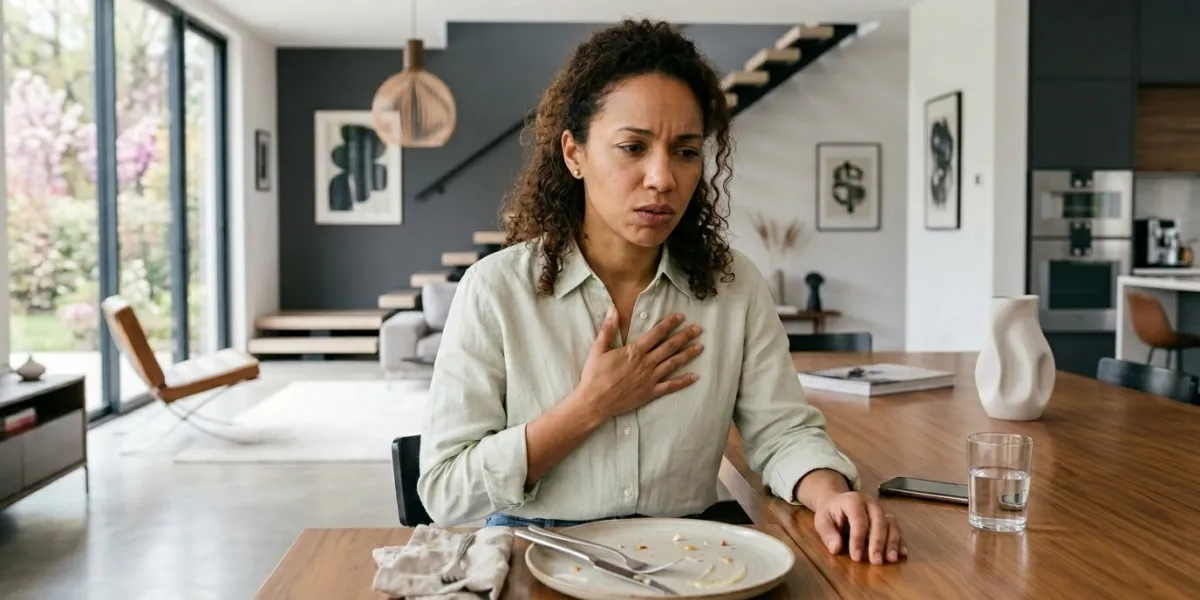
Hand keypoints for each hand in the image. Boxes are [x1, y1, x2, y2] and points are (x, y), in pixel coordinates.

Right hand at [575, 309, 702, 422]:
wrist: (594, 402)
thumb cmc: (594, 375)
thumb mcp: (598, 349)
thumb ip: (608, 329)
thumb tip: (613, 309)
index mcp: (634, 351)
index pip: (656, 333)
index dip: (669, 324)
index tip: (680, 317)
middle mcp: (646, 363)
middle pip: (669, 346)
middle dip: (685, 336)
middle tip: (698, 329)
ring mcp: (650, 378)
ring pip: (673, 363)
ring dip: (687, 354)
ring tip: (700, 347)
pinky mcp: (650, 392)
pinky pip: (670, 386)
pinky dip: (683, 381)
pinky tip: (694, 377)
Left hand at [812, 491, 905, 564]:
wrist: (836, 501)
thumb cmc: (830, 512)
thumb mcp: (822, 520)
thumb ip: (828, 534)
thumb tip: (835, 548)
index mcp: (853, 500)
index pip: (859, 520)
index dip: (858, 539)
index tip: (856, 557)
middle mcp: (870, 503)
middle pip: (879, 522)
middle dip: (878, 543)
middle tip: (876, 561)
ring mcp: (881, 510)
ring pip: (891, 524)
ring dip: (892, 543)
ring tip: (890, 559)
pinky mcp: (887, 518)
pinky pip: (897, 528)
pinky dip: (900, 541)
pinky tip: (901, 554)